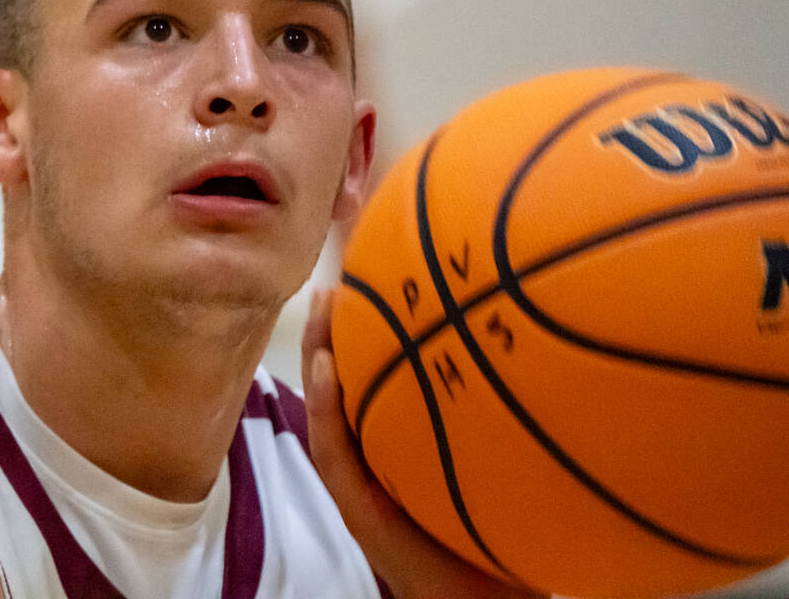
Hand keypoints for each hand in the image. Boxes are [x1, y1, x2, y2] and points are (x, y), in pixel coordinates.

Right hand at [301, 289, 546, 598]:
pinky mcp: (360, 510)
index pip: (368, 381)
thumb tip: (534, 339)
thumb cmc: (501, 529)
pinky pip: (334, 456)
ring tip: (319, 312)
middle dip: (329, 335)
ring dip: (317, 361)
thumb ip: (497, 408)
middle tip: (330, 284)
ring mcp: (360, 485)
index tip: (361, 283)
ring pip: (325, 414)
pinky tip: (328, 371)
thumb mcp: (499, 454)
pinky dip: (326, 411)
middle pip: (338, 388)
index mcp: (396, 444)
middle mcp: (373, 461)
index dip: (358, 334)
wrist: (488, 597)